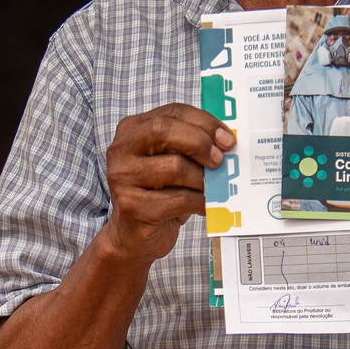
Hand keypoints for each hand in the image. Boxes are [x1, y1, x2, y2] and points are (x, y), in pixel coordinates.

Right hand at [101, 104, 234, 263]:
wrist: (133, 236)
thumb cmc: (158, 194)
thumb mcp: (171, 163)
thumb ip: (189, 147)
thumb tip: (227, 143)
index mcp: (132, 130)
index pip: (172, 112)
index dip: (205, 122)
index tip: (228, 139)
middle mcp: (121, 150)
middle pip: (164, 130)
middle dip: (200, 142)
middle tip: (221, 159)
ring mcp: (122, 178)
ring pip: (174, 167)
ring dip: (203, 179)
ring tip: (214, 188)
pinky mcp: (131, 207)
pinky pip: (178, 199)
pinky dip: (200, 202)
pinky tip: (207, 206)